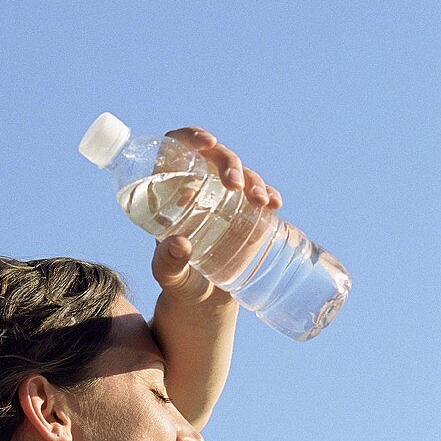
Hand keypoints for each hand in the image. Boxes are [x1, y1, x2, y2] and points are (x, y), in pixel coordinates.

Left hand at [151, 126, 282, 306]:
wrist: (204, 302)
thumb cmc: (178, 284)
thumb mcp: (168, 276)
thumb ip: (167, 263)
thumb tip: (178, 245)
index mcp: (170, 192)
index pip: (177, 149)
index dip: (190, 138)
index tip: (207, 143)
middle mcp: (198, 189)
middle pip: (214, 157)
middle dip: (229, 162)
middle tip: (235, 184)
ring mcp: (224, 200)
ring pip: (240, 174)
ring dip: (253, 179)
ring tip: (259, 201)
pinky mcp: (245, 214)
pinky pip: (258, 195)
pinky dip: (268, 195)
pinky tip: (273, 204)